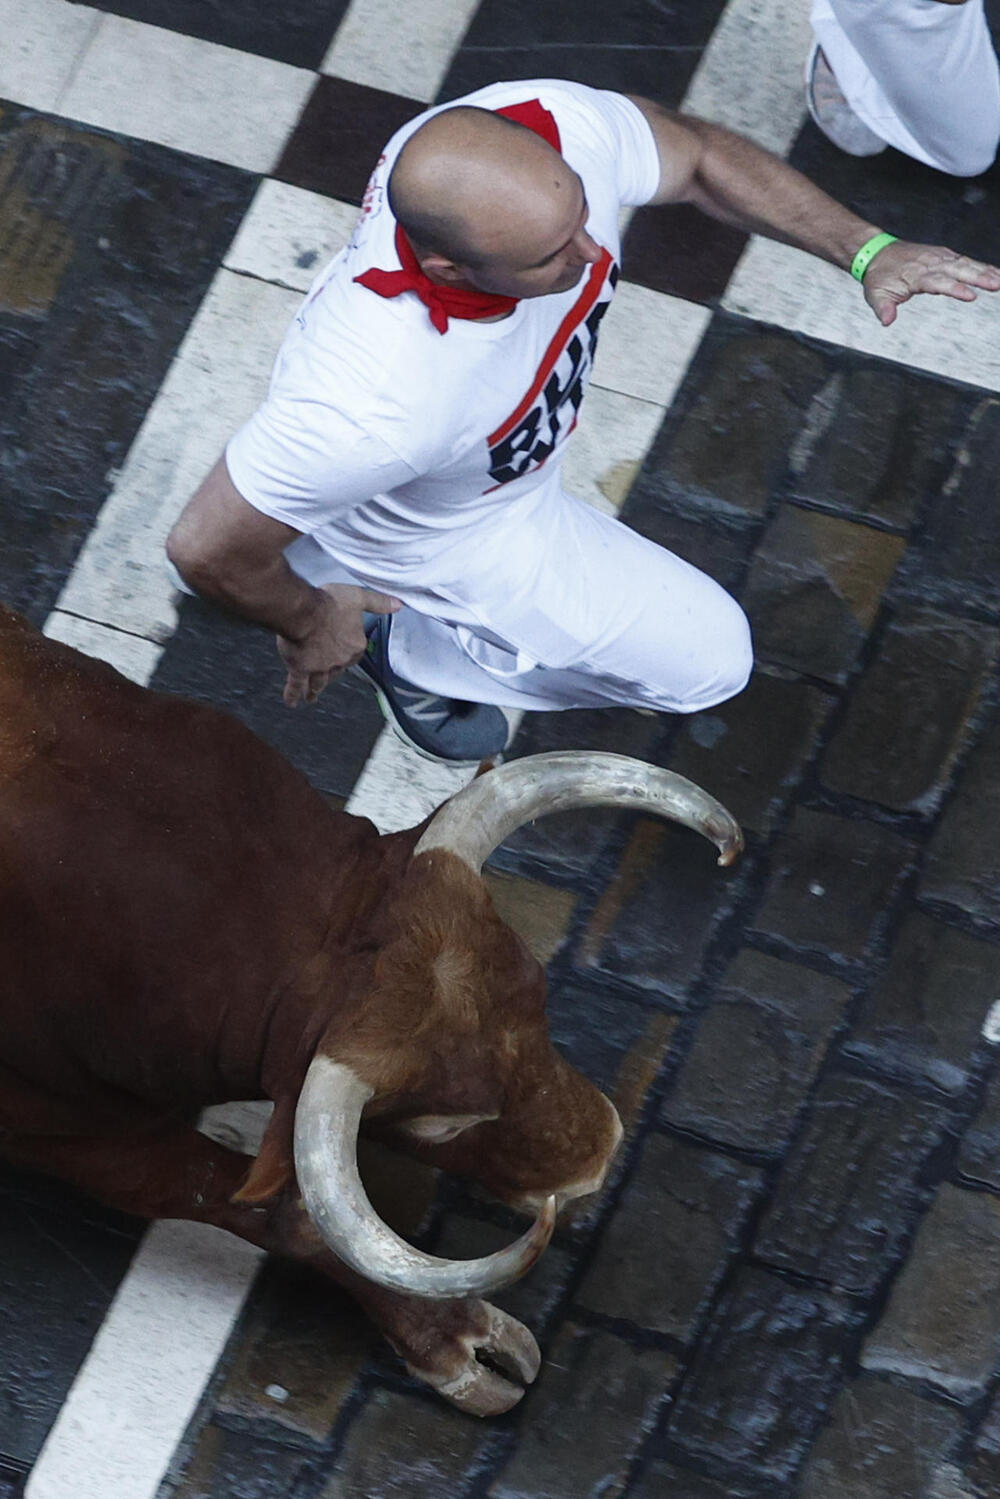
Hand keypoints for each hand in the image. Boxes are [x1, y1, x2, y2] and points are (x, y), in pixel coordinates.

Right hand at [277, 583, 399, 706]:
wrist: (305, 612)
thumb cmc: (330, 604)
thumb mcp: (359, 598)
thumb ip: (378, 603)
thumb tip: (397, 605)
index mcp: (354, 645)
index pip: (355, 654)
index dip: (348, 655)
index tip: (345, 656)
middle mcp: (339, 660)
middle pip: (337, 671)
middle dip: (332, 674)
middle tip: (325, 678)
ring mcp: (319, 667)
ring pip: (319, 682)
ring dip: (315, 689)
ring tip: (311, 696)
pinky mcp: (300, 669)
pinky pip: (297, 685)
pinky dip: (293, 694)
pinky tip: (292, 702)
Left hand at [863, 240, 999, 325]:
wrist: (878, 252)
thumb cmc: (879, 276)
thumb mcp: (875, 295)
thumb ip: (883, 308)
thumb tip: (887, 320)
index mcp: (916, 274)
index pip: (939, 282)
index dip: (955, 289)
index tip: (970, 295)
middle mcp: (930, 263)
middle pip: (958, 270)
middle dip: (979, 277)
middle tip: (996, 285)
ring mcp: (939, 257)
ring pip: (965, 264)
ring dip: (985, 271)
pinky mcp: (944, 255)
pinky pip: (965, 260)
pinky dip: (981, 266)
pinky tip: (995, 272)